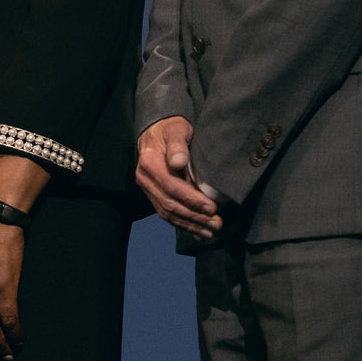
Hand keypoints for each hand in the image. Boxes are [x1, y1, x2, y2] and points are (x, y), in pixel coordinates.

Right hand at [135, 116, 221, 237]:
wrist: (157, 131)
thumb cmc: (170, 129)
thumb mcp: (176, 130)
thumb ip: (178, 145)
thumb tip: (178, 162)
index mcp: (149, 163)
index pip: (171, 187)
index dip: (191, 200)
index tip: (211, 208)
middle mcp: (145, 179)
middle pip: (169, 204)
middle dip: (194, 217)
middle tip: (216, 223)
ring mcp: (148, 188)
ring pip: (167, 212)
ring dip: (190, 224)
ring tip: (210, 231)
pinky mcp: (153, 194)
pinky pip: (166, 213)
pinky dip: (182, 224)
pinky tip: (197, 232)